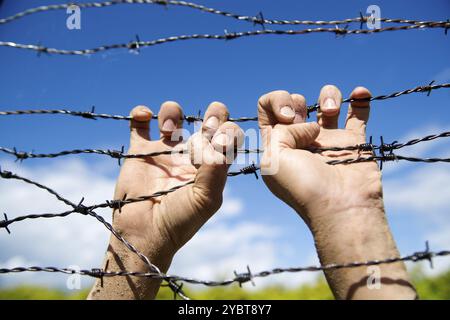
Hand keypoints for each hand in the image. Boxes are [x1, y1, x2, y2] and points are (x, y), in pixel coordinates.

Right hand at [89, 101, 242, 299]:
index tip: (219, 137)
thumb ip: (216, 170)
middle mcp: (190, 155)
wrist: (145, 232)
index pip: (228, 137)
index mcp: (211, 165)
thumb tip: (219, 139)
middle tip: (209, 122)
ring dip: (172, 111)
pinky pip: (139, 124)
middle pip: (207, 121)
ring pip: (173, 116)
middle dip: (213, 113)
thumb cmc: (179, 220)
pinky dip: (140, 113)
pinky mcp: (139, 151)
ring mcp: (164, 151)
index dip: (228, 130)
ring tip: (168, 128)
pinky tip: (144, 117)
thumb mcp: (206, 199)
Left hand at [258, 85, 380, 227]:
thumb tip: (313, 126)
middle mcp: (301, 139)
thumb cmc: (304, 185)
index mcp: (277, 144)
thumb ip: (282, 130)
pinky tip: (359, 93)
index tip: (288, 117)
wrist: (341, 206)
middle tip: (301, 116)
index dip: (276, 102)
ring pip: (326, 101)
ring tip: (331, 111)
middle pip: (296, 102)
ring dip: (328, 95)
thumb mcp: (273, 157)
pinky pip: (358, 112)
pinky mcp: (353, 141)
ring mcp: (328, 139)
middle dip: (296, 99)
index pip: (268, 109)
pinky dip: (360, 98)